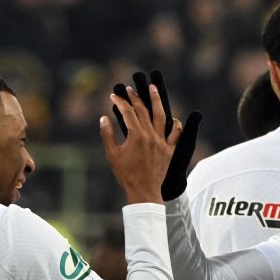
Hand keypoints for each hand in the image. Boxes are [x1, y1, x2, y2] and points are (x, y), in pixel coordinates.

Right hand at [112, 70, 201, 200]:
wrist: (144, 192)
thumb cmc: (126, 175)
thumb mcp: (112, 155)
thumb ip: (107, 135)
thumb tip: (103, 118)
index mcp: (136, 136)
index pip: (128, 113)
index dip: (120, 102)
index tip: (114, 96)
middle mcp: (151, 136)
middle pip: (143, 111)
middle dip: (135, 97)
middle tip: (130, 88)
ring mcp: (162, 143)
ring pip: (161, 116)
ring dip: (157, 100)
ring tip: (153, 88)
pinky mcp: (170, 151)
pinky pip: (175, 134)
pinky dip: (175, 125)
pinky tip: (172, 118)